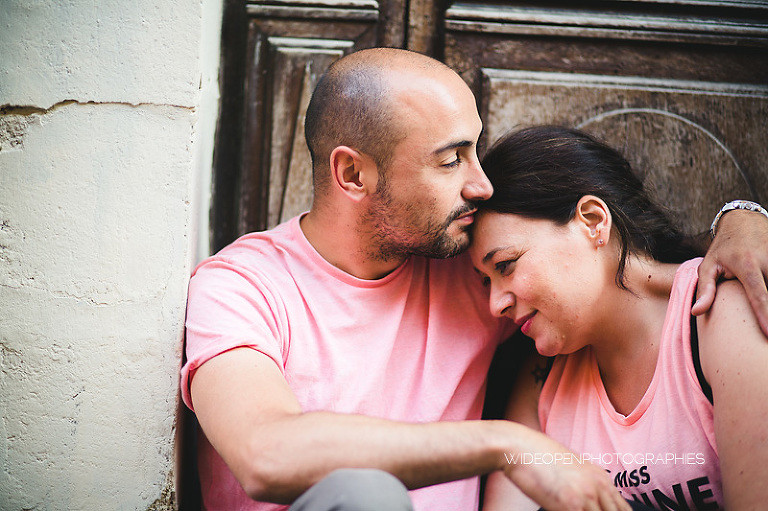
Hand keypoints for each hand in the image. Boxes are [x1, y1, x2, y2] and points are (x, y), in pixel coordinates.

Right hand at [502, 432, 629, 510]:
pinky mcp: (571, 505)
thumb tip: (585, 502)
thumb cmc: (537, 456)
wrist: (518, 446)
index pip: (622, 509)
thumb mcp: (569, 468)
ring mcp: (587, 496)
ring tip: (566, 510)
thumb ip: (584, 484)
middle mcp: (598, 486)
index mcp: (601, 477)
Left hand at [693, 209, 767, 335]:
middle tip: (762, 334)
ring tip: (757, 299)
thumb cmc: (723, 248)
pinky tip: (764, 292)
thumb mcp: (708, 265)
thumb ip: (704, 289)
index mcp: (746, 265)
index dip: (765, 315)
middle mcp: (767, 261)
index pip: (759, 295)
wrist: (745, 221)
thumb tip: (696, 312)